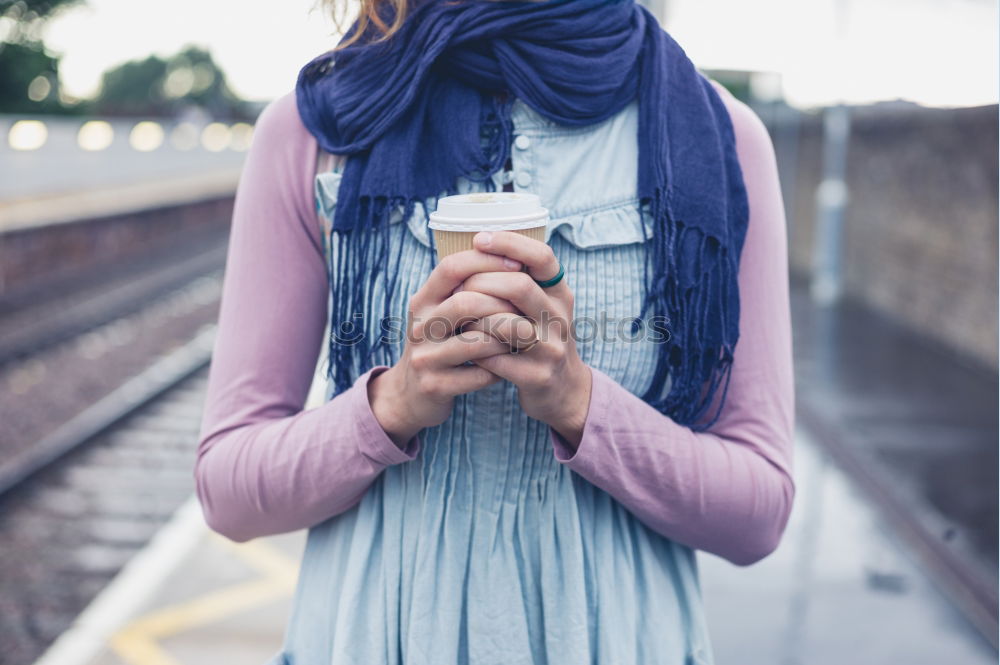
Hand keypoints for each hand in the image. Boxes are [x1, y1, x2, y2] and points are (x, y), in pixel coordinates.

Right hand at [367, 249, 532, 447]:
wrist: (410, 395)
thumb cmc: (441, 345)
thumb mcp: (442, 312)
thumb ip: (466, 287)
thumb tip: (513, 255)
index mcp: (423, 300)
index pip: (452, 267)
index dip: (487, 261)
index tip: (519, 265)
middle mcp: (419, 326)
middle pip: (465, 302)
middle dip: (503, 303)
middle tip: (529, 307)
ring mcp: (425, 358)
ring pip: (477, 341)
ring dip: (508, 337)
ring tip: (527, 335)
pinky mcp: (435, 386)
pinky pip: (480, 374)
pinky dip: (502, 367)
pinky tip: (511, 364)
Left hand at [461, 230, 592, 448]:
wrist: (562, 391)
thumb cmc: (539, 340)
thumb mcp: (541, 307)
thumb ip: (520, 280)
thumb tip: (477, 244)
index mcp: (560, 294)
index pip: (542, 257)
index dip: (510, 243)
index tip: (479, 238)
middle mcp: (560, 319)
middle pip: (519, 286)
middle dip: (481, 282)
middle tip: (458, 287)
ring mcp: (551, 350)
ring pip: (506, 324)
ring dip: (475, 317)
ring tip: (457, 316)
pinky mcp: (537, 377)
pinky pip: (498, 358)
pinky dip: (475, 349)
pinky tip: (463, 345)